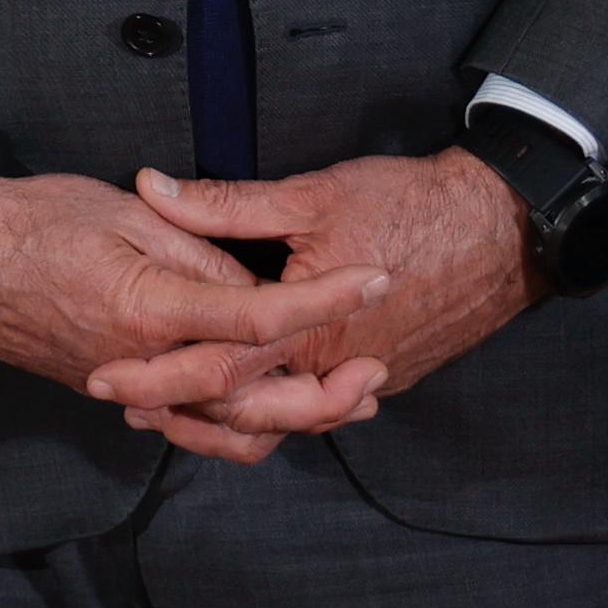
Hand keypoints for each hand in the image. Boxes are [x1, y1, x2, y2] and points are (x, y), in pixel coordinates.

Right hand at [0, 170, 386, 453]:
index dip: (321, 300)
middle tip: (375, 373)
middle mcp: (140, 362)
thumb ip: (199, 247)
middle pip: (247, 397)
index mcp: (147, 306)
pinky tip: (274, 409)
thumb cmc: (36, 220)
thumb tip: (256, 277)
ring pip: (221, 427)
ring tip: (348, 399)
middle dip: (322, 393)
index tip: (371, 279)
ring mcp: (125, 384)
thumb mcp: (125, 212)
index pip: (253, 313)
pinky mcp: (115, 390)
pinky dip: (237, 428)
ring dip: (291, 420)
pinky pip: (187, 426)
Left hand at [128, 151, 526, 455]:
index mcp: (307, 335)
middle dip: (180, 412)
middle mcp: (334, 372)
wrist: (504, 228)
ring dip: (224, 415)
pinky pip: (319, 405)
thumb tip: (151, 188)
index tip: (104, 375)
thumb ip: (224, 205)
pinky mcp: (389, 375)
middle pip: (244, 414)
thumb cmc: (410, 206)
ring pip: (283, 419)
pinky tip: (245, 391)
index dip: (154, 376)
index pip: (214, 370)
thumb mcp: (310, 197)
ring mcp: (366, 380)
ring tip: (169, 406)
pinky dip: (276, 405)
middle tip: (125, 403)